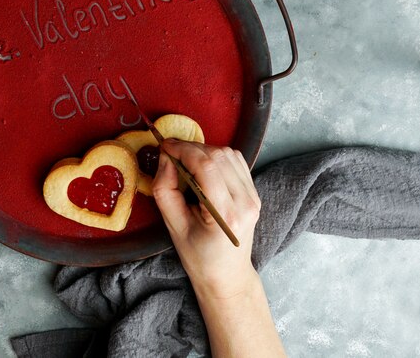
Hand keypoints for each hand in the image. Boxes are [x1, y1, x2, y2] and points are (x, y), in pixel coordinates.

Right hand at [153, 140, 261, 298]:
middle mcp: (246, 203)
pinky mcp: (254, 192)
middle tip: (171, 152)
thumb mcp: (172, 225)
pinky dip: (216, 156)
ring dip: (203, 150)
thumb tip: (166, 157)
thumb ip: (165, 189)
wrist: (227, 275)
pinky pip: (236, 160)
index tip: (165, 146)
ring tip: (185, 160)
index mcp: (226, 215)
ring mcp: (254, 197)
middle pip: (218, 156)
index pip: (207, 167)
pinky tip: (203, 166)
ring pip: (228, 154)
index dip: (183, 150)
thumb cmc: (197, 255)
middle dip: (191, 148)